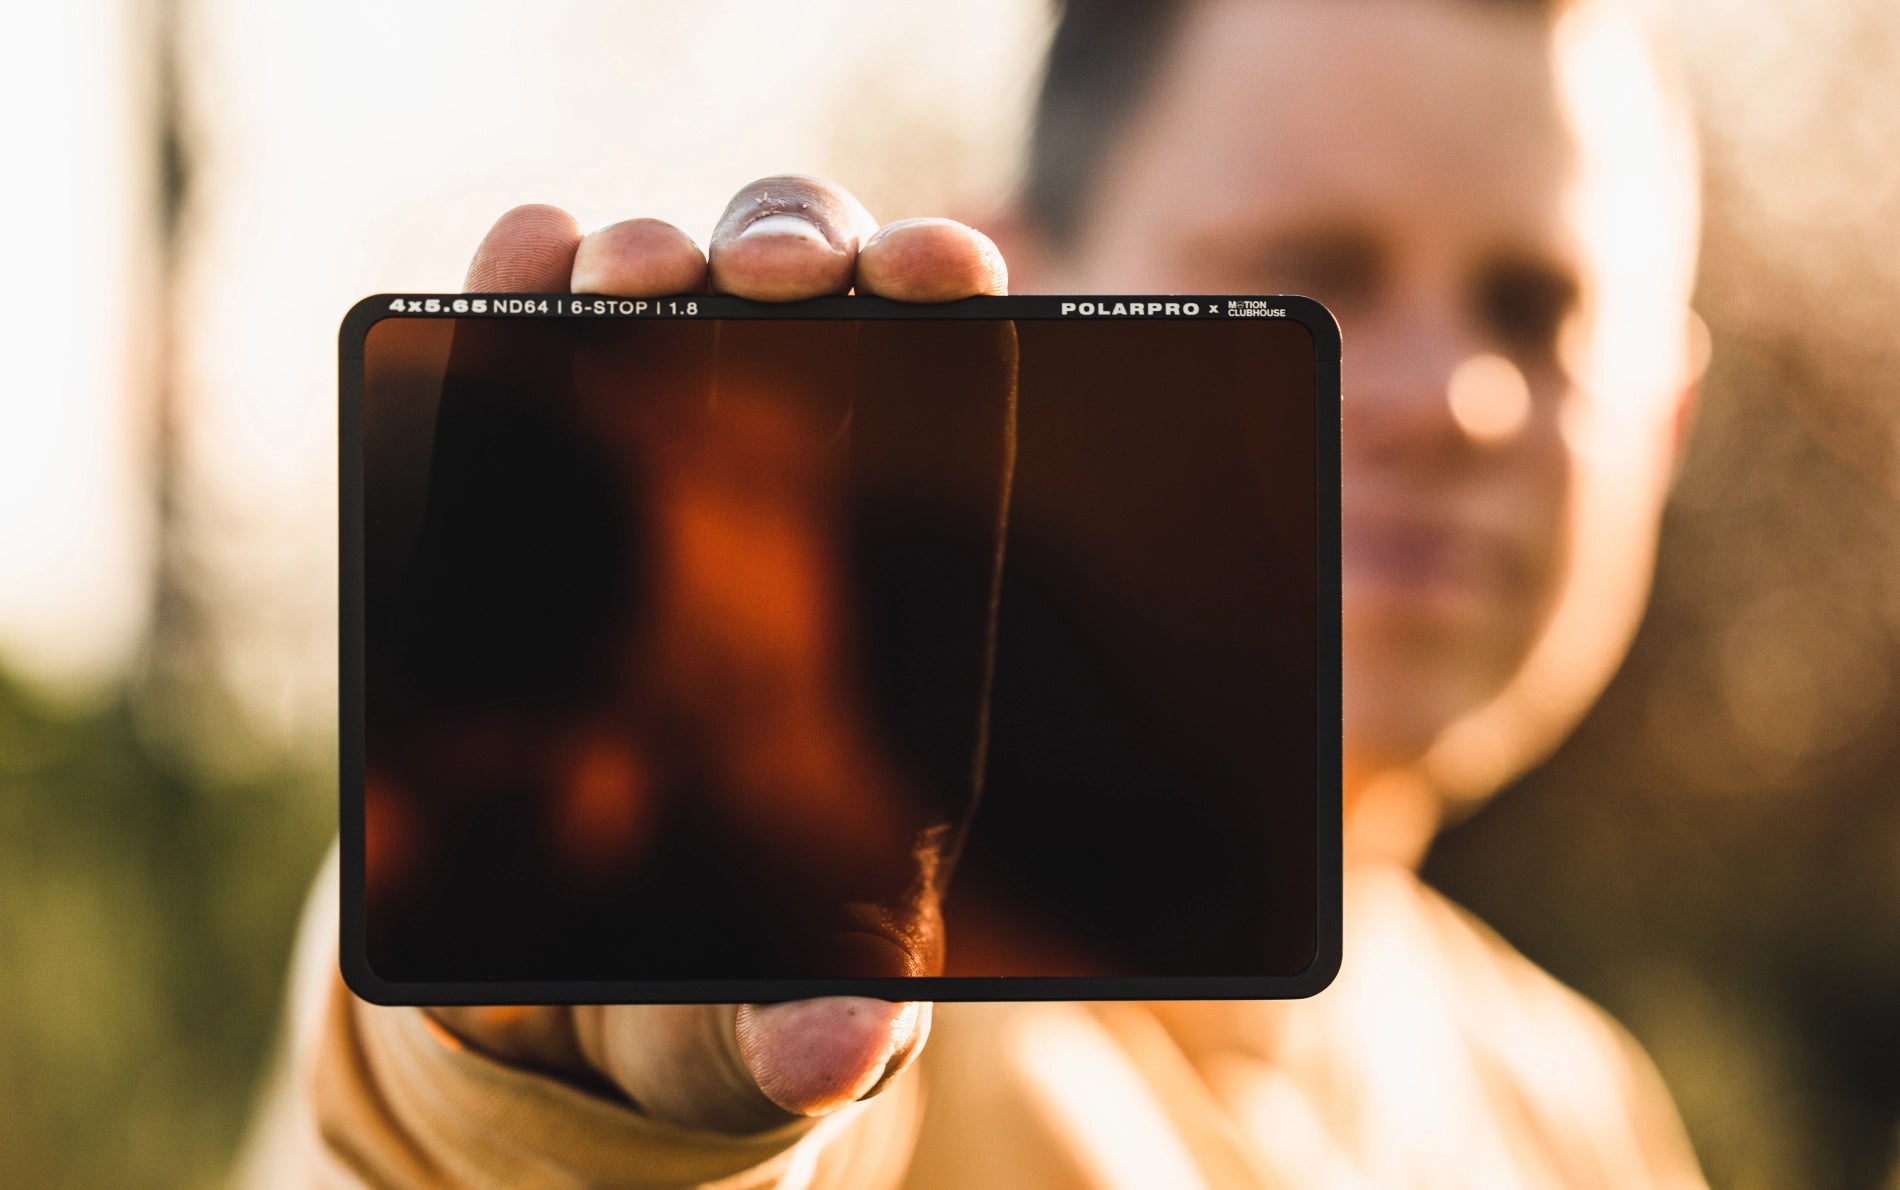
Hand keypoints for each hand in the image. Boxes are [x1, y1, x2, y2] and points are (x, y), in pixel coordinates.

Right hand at [420, 175, 1005, 1133]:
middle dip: (794, 249)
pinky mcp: (507, 448)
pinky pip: (514, 323)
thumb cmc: (709, 944)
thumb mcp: (764, 991)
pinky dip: (516, 275)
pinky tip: (514, 274)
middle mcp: (774, 464)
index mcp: (883, 564)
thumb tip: (842, 1048)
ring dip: (652, 252)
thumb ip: (804, 1022)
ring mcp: (637, 437)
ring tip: (630, 282)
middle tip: (778, 285)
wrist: (549, 961)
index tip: (952, 283)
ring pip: (667, 277)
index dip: (941, 303)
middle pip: (805, 290)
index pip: (934, 383)